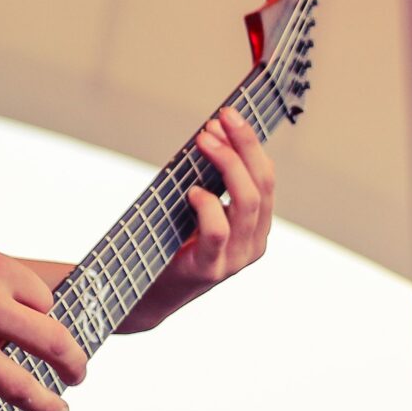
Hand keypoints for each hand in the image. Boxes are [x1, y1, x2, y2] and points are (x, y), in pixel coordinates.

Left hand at [116, 109, 276, 334]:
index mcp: (256, 226)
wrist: (145, 295)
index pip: (266, 178)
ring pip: (248, 203)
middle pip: (262, 185)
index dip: (250, 144)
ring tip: (203, 141)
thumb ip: (210, 183)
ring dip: (227, 165)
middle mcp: (254, 243)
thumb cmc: (170, 244)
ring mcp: (236, 259)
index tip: (229, 115)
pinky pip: (219, 232)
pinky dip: (208, 205)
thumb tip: (210, 135)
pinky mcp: (210, 270)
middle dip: (242, 146)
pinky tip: (192, 191)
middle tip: (218, 120)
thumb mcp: (196, 210)